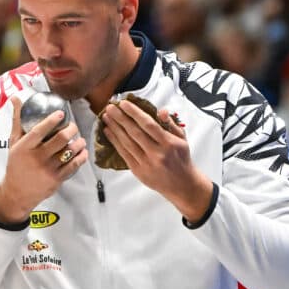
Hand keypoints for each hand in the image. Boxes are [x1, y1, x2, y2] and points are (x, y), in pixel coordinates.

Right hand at [0, 96, 87, 222]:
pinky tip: (82, 151)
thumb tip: (16, 98)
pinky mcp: (57, 179)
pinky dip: (81, 157)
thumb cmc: (15, 165)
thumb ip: (17, 120)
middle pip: (60, 139)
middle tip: (73, 126)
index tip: (61, 113)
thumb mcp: (13, 143)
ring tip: (80, 139)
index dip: (52, 120)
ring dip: (79, 143)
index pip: (40, 130)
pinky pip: (74, 165)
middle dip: (71, 129)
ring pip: (70, 152)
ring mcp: (48, 169)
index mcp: (25, 147)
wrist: (16, 193)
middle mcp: (37, 158)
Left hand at [100, 100, 212, 221]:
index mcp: (168, 143)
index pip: (148, 124)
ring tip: (106, 117)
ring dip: (115, 128)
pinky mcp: (138, 171)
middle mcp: (156, 153)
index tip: (124, 103)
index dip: (134, 113)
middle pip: (134, 132)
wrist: (181, 185)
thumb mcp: (182, 138)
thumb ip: (170, 123)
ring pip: (127, 142)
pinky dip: (115, 142)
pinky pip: (123, 153)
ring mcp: (146, 163)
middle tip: (110, 107)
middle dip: (120, 118)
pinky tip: (108, 132)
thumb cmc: (181, 159)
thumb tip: (160, 110)